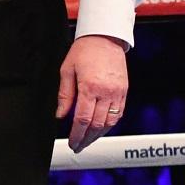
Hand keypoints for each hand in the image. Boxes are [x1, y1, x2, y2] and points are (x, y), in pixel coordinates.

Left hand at [56, 35, 129, 151]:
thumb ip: (64, 96)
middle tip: (78, 146)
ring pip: (110, 122)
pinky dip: (110, 124)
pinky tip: (101, 129)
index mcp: (90, 87)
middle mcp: (106, 92)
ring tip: (88, 140)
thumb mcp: (67, 71)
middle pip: (97, 124)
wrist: (105, 37)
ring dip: (99, 135)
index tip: (72, 143)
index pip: (83, 119)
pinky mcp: (124, 91)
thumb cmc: (84, 51)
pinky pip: (119, 113)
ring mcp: (118, 92)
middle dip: (87, 139)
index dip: (77, 135)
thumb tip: (60, 115)